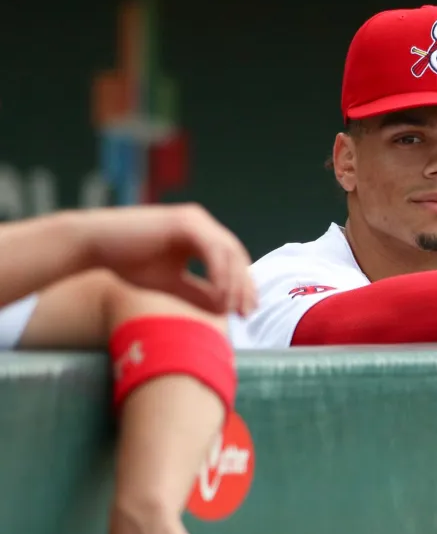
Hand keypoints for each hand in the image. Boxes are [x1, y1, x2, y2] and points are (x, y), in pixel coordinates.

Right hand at [72, 204, 256, 316]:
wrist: (93, 244)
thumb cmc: (127, 261)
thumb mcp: (170, 283)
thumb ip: (198, 293)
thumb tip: (225, 310)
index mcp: (200, 234)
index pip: (232, 260)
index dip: (242, 285)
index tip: (246, 311)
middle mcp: (201, 223)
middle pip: (236, 255)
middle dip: (244, 286)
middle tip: (247, 313)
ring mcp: (194, 220)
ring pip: (228, 252)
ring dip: (234, 282)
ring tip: (231, 308)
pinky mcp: (184, 222)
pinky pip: (213, 249)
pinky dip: (219, 273)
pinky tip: (220, 294)